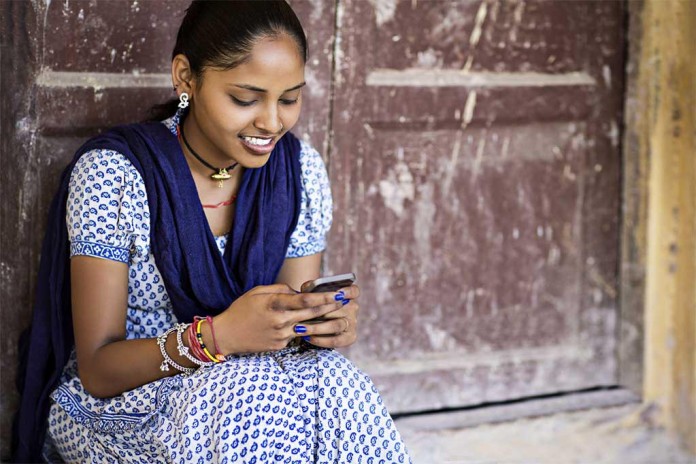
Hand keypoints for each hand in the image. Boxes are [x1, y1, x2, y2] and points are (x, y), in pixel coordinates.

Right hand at [212, 284, 346, 353]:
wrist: (226, 335)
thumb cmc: (242, 309)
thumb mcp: (258, 292)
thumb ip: (281, 290)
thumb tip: (299, 292)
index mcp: (274, 304)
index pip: (305, 300)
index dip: (324, 297)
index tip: (338, 293)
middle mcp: (280, 321)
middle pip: (312, 314)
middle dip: (331, 307)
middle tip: (347, 300)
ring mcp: (281, 335)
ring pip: (309, 328)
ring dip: (325, 321)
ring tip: (339, 315)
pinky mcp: (280, 346)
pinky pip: (297, 336)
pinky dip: (305, 330)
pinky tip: (315, 326)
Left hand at [300, 284, 359, 348]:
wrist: (312, 320)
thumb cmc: (313, 303)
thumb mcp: (311, 293)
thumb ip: (310, 288)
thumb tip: (307, 289)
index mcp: (347, 294)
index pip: (353, 291)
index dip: (348, 292)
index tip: (338, 294)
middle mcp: (352, 308)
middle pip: (340, 309)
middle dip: (321, 311)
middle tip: (303, 314)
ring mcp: (352, 323)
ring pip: (336, 325)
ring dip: (316, 328)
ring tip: (300, 328)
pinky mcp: (349, 337)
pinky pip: (336, 340)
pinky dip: (321, 340)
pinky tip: (308, 337)